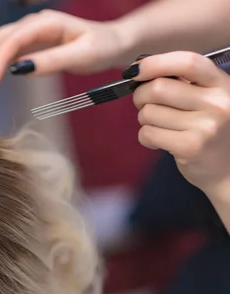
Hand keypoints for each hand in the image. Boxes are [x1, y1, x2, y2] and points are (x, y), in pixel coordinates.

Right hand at [0, 10, 124, 101]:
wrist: (112, 42)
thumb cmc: (102, 47)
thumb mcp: (82, 56)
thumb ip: (51, 61)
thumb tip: (19, 69)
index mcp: (45, 23)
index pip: (9, 40)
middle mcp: (31, 24)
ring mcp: (26, 33)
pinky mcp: (25, 44)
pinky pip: (0, 54)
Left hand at [129, 51, 229, 199]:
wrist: (227, 169)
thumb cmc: (208, 128)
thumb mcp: (207, 98)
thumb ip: (181, 82)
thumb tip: (138, 70)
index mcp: (222, 84)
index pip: (187, 62)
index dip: (155, 63)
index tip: (135, 70)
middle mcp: (219, 102)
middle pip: (158, 88)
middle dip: (140, 96)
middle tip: (144, 104)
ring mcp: (206, 126)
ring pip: (148, 112)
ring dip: (144, 119)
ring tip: (160, 126)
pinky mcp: (191, 147)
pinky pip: (148, 133)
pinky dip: (146, 137)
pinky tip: (159, 141)